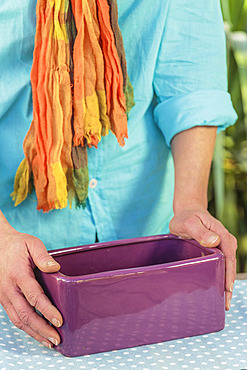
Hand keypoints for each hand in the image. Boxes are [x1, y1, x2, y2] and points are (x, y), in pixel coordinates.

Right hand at [0, 214, 62, 348]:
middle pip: (26, 314)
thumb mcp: (31, 243)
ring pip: (19, 320)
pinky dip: (26, 328)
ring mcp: (5, 296)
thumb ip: (43, 256)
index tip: (59, 320)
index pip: (34, 296)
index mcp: (18, 274)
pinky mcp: (4, 300)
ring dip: (34, 333)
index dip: (47, 311)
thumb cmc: (16, 245)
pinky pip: (15, 317)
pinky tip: (37, 333)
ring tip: (50, 342)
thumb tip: (55, 268)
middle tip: (57, 338)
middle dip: (42, 329)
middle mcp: (9, 289)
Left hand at [169, 207, 236, 310]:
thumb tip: (214, 242)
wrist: (188, 211)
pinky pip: (222, 264)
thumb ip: (200, 231)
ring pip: (226, 267)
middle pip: (230, 266)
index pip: (229, 258)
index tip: (226, 292)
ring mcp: (223, 246)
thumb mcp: (189, 222)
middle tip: (225, 305)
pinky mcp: (218, 249)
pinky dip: (220, 277)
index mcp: (222, 235)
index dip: (228, 276)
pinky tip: (216, 288)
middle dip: (228, 285)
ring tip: (222, 302)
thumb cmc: (186, 217)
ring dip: (225, 283)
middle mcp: (226, 241)